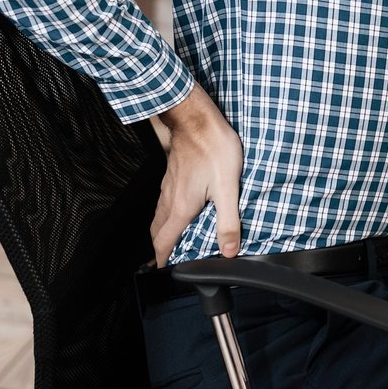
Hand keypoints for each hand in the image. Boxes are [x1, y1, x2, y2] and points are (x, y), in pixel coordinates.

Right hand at [151, 84, 243, 265]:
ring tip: (175, 239)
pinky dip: (167, 214)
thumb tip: (230, 250)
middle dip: (161, 248)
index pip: (164, 242)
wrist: (196, 117)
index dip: (163, 260)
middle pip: (157, 231)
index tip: (164, 270)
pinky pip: (164, 201)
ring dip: (164, 231)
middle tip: (168, 259)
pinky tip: (181, 209)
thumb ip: (228, 221)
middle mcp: (170, 198)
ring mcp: (168, 185)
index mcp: (181, 207)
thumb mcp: (228, 187)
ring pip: (159, 215)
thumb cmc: (212, 147)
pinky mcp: (172, 173)